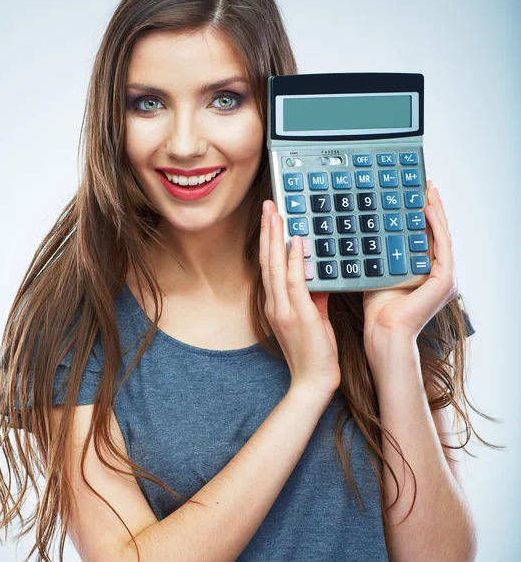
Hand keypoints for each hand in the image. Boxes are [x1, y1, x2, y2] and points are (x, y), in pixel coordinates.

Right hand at [259, 200, 340, 394]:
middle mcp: (274, 304)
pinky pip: (294, 283)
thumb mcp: (314, 319)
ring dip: (275, 238)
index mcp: (276, 305)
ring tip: (276, 213)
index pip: (269, 267)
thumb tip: (319, 276)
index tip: (272, 219)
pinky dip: (293, 260)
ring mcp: (283, 309)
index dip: (268, 241)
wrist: (313, 382)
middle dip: (268, 231)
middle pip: (266, 261)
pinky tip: (295, 242)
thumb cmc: (314, 352)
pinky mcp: (298, 315)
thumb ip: (314, 296)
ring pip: (275, 267)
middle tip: (269, 205)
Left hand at [362, 180, 458, 370]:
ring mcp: (445, 277)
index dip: (422, 215)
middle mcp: (439, 273)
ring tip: (428, 189)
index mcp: (425, 272)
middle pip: (437, 233)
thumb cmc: (378, 309)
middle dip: (432, 207)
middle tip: (424, 184)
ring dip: (436, 210)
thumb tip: (364, 232)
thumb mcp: (378, 272)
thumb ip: (380, 255)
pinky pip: (442, 246)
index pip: (426, 238)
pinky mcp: (445, 280)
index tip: (414, 194)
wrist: (383, 332)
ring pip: (443, 235)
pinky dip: (436, 226)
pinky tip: (426, 209)